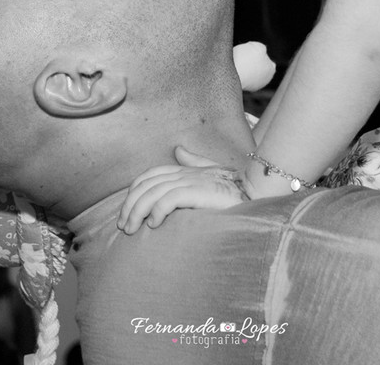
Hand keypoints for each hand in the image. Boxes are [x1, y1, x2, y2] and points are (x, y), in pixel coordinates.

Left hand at [116, 146, 246, 233]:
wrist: (256, 192)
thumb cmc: (234, 186)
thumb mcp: (211, 172)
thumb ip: (193, 162)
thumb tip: (178, 150)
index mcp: (184, 168)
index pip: (149, 176)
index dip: (133, 192)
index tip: (126, 212)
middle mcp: (184, 172)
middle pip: (146, 185)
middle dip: (130, 206)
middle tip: (123, 227)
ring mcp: (190, 181)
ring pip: (153, 193)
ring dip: (138, 212)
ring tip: (132, 230)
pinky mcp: (198, 191)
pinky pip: (169, 199)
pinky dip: (157, 211)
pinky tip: (154, 225)